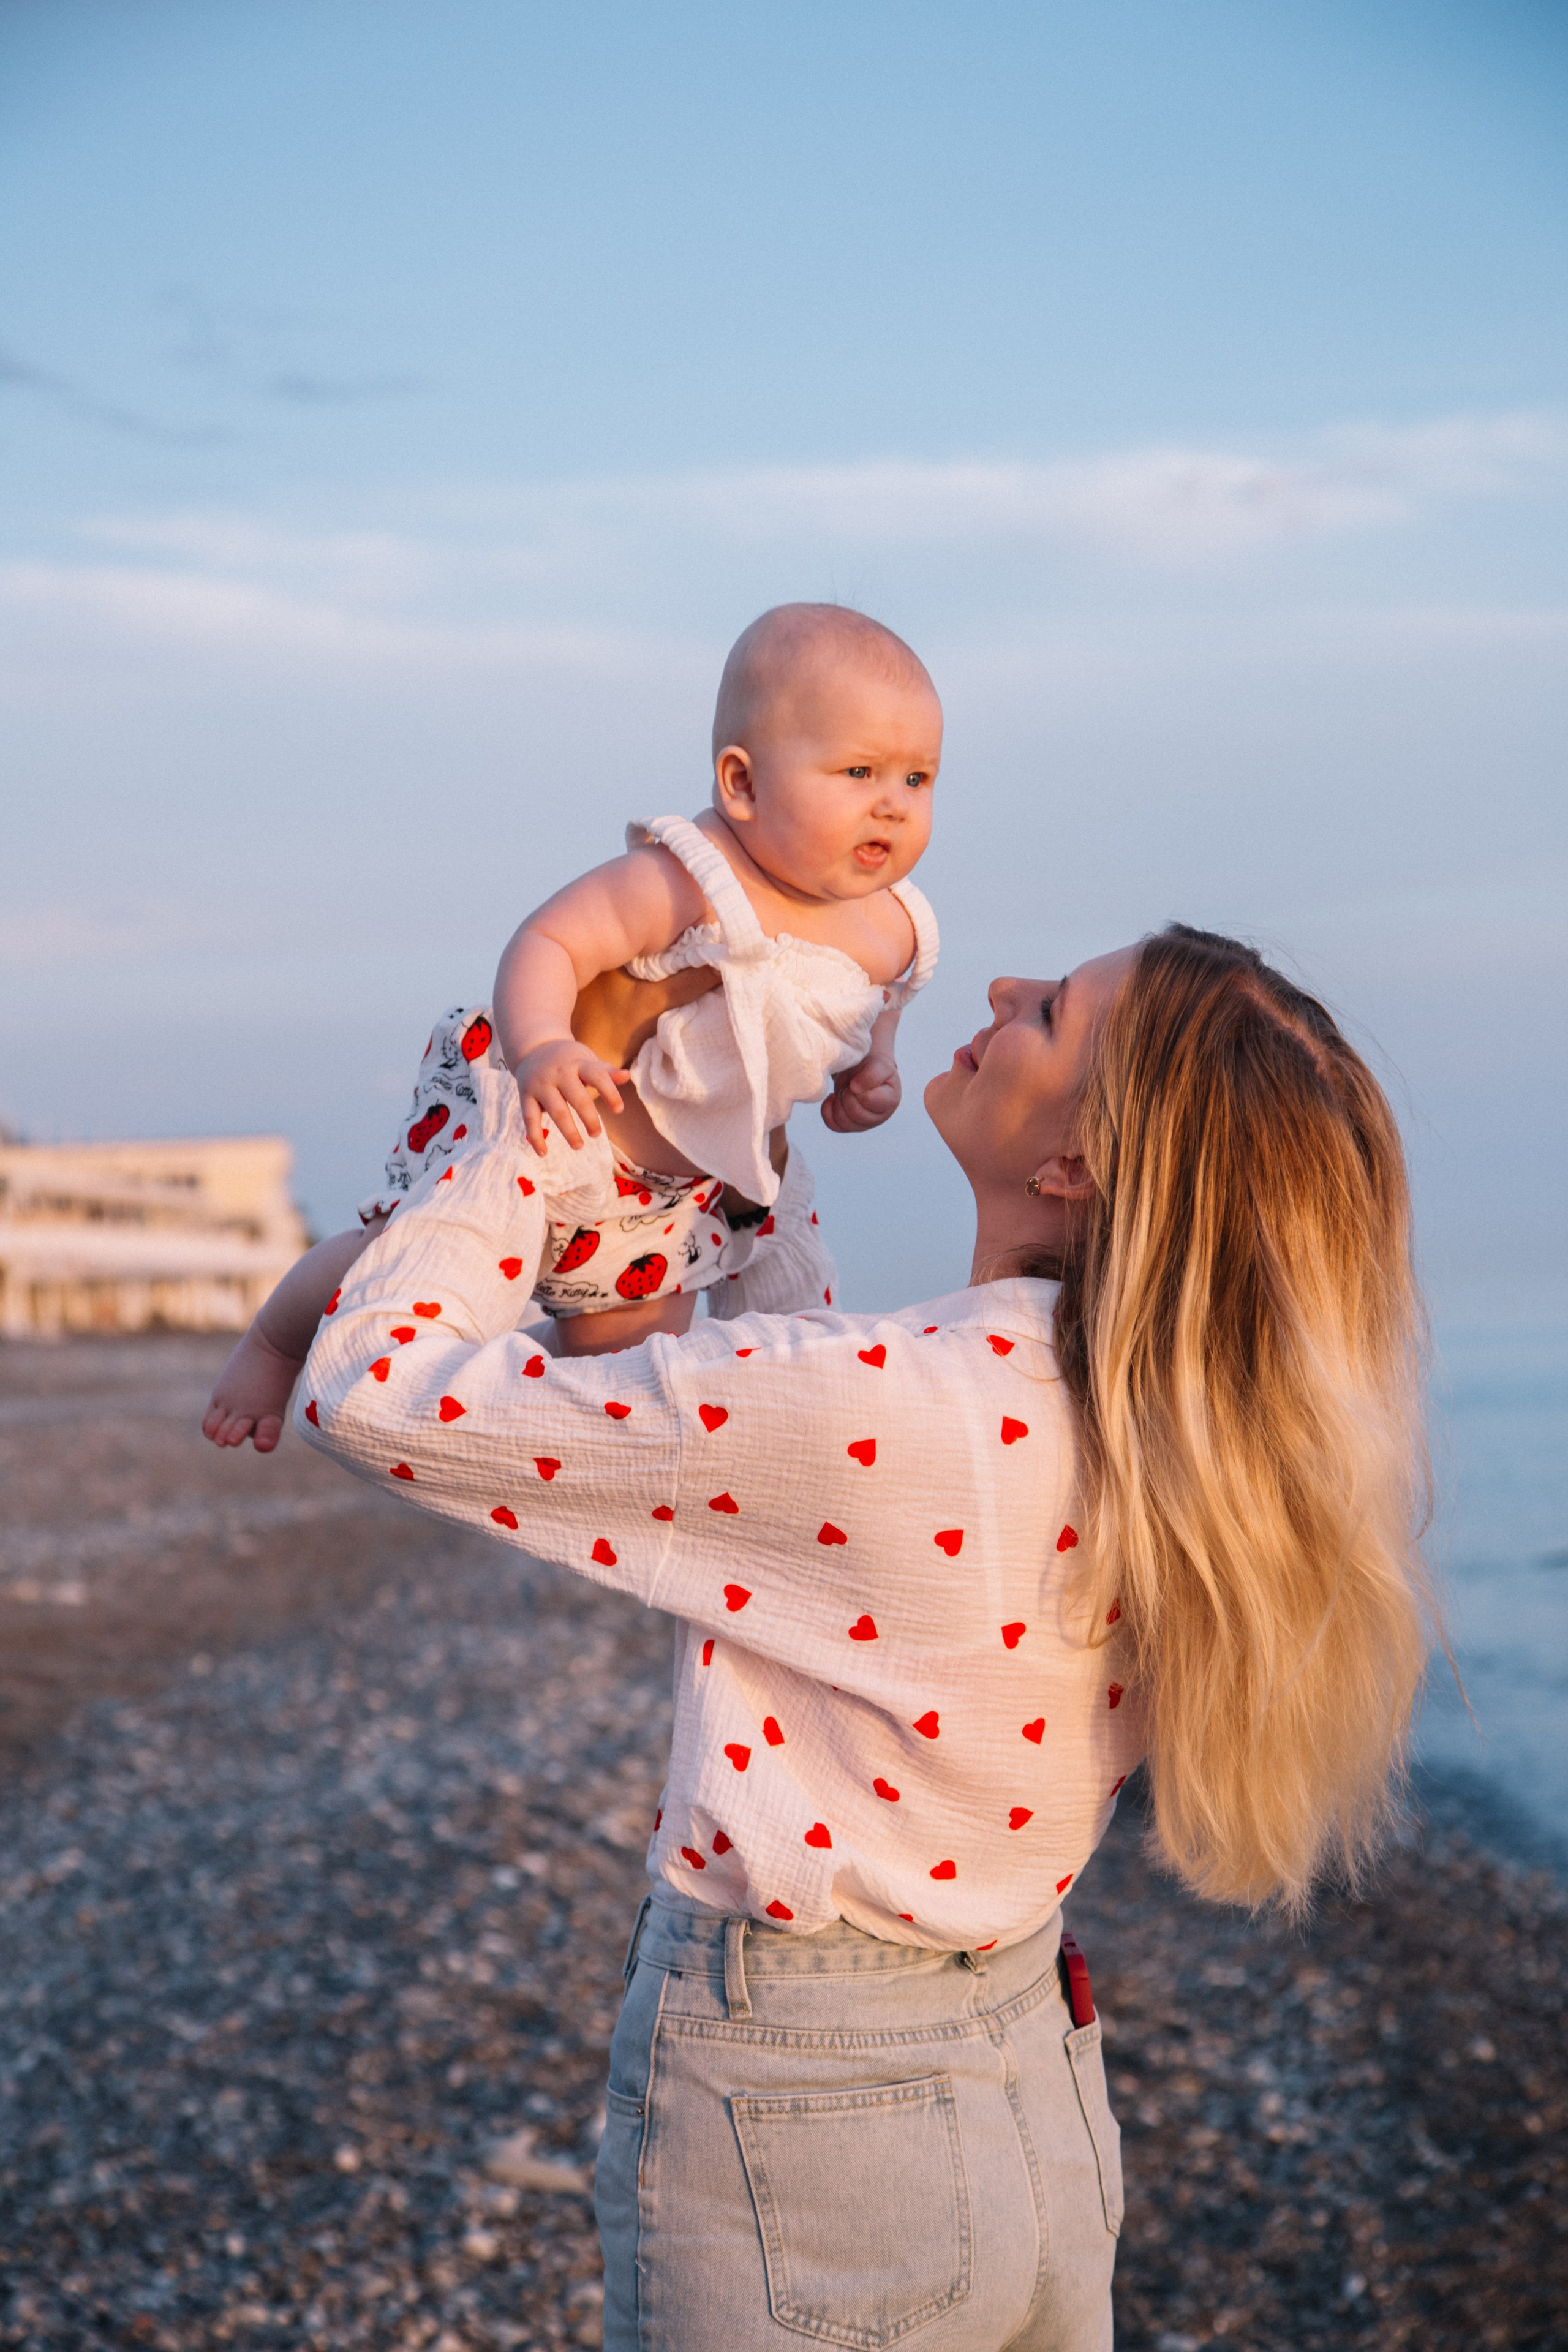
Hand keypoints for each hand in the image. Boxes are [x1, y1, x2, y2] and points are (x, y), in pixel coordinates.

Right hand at [513, 1039, 629, 1153]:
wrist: (534, 1048)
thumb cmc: (569, 1060)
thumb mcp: (587, 1060)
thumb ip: (606, 1072)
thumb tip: (627, 1076)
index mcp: (578, 1063)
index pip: (597, 1076)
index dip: (609, 1092)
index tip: (619, 1110)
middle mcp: (559, 1072)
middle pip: (577, 1097)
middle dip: (589, 1118)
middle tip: (597, 1134)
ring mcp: (540, 1084)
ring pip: (556, 1110)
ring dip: (568, 1130)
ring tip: (579, 1146)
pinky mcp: (525, 1095)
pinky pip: (530, 1118)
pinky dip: (535, 1136)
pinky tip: (543, 1153)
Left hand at [820, 1053, 900, 1133]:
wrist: (861, 1071)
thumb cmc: (873, 1067)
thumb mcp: (878, 1064)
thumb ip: (872, 1074)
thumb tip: (855, 1088)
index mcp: (890, 1100)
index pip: (868, 1100)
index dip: (857, 1088)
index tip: (856, 1080)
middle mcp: (879, 1117)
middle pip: (855, 1113)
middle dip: (846, 1095)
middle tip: (849, 1084)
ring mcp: (864, 1125)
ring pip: (843, 1120)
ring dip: (838, 1102)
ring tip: (843, 1090)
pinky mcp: (848, 1127)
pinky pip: (833, 1125)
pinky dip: (827, 1110)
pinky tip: (833, 1097)